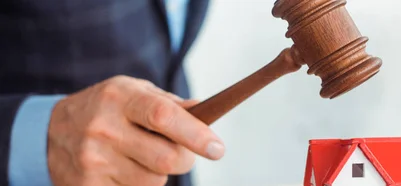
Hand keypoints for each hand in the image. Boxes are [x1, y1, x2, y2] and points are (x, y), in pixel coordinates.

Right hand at [47, 75, 224, 185]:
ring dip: (159, 173)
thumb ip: (169, 103)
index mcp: (121, 98)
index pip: (164, 117)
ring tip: (142, 156)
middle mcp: (104, 128)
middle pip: (165, 159)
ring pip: (153, 182)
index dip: (196, 134)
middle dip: (184, 159)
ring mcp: (93, 160)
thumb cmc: (107, 108)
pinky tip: (123, 168)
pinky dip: (138, 184)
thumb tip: (204, 112)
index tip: (217, 149)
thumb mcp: (134, 92)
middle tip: (183, 153)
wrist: (51, 132)